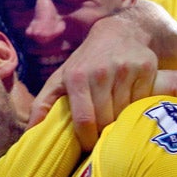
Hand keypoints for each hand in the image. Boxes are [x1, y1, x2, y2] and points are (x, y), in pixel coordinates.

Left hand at [28, 14, 159, 148]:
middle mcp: (101, 71)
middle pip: (106, 119)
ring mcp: (125, 69)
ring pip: (125, 112)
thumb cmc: (86, 62)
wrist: (120, 30)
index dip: (88, 139)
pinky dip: (137, 106)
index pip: (85, 119)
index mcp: (77, 76)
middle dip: (104, 130)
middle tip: (103, 131)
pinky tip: (131, 99)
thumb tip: (31, 133)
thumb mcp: (61, 78)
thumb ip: (43, 104)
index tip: (89, 146)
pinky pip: (143, 101)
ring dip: (121, 118)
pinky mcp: (146, 67)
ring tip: (116, 114)